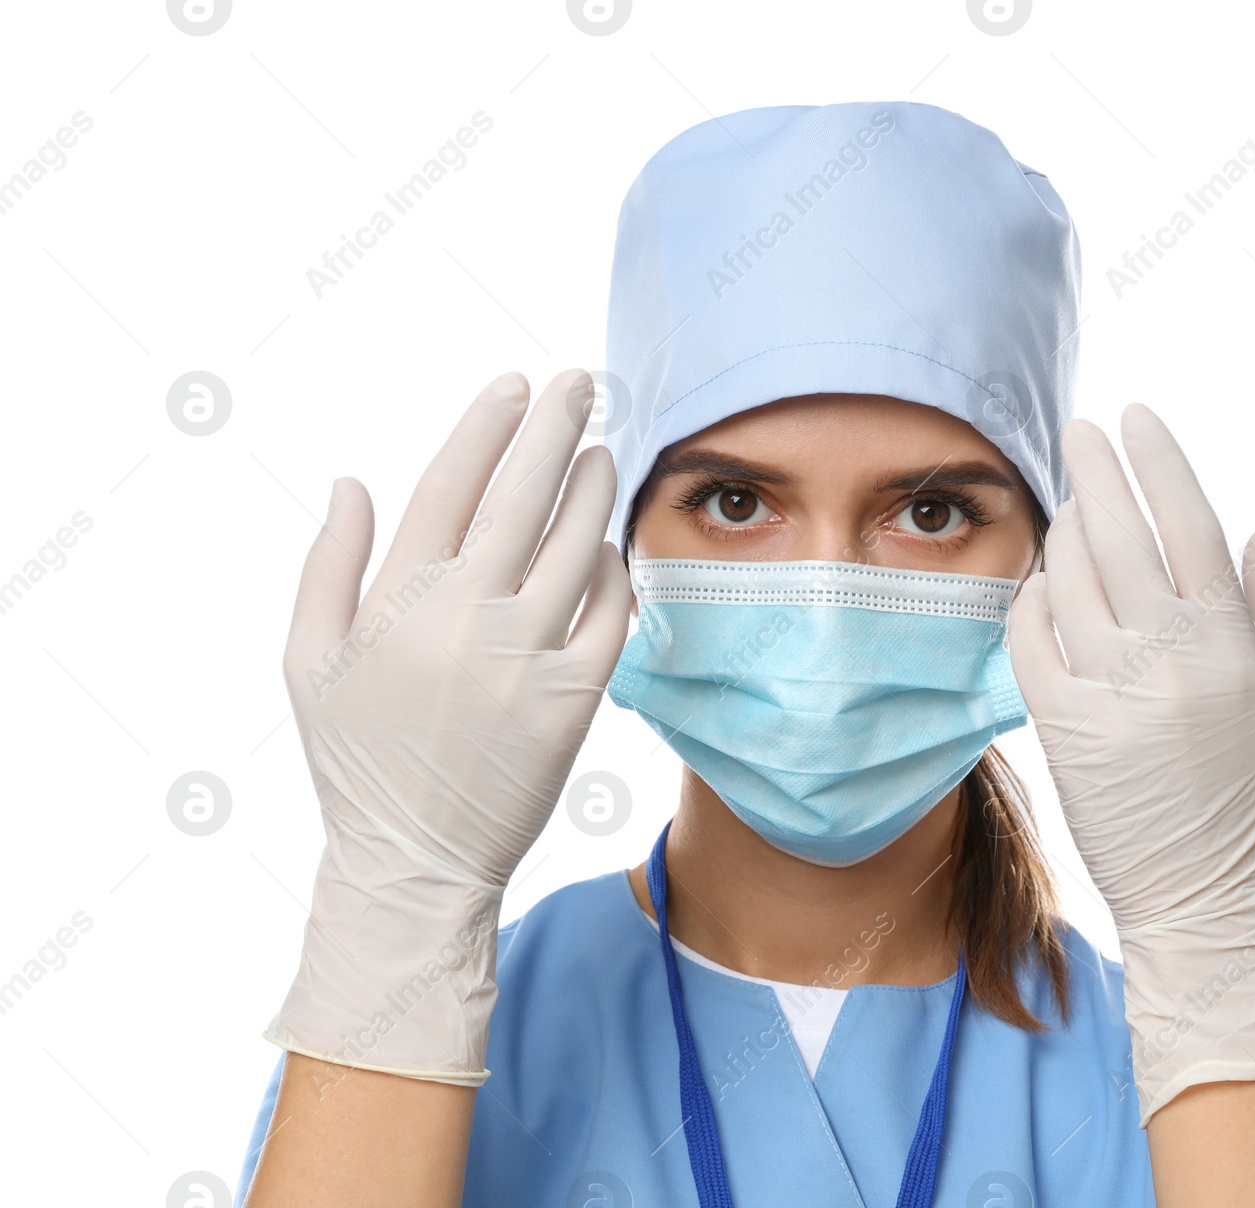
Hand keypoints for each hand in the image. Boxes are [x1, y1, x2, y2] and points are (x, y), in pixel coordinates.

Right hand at [265, 369, 631, 1083]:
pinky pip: (609, 612)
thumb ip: (329, 566)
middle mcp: (467, 619)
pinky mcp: (575, 699)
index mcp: (399, 602)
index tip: (510, 385)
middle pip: (521, 496)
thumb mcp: (308, 662)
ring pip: (574, 545)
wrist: (414, 863)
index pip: (448, 485)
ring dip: (592, 486)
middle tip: (579, 380)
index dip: (485, 427)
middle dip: (553, 426)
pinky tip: (608, 542)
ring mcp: (527, 657)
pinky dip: (612, 569)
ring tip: (601, 447)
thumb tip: (351, 480)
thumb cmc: (355, 761)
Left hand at [1007, 404, 1254, 1125]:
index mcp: (1233, 648)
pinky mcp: (1059, 728)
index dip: (1160, 462)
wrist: (1203, 904)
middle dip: (1097, 468)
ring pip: (1069, 579)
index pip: (1190, 525)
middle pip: (1119, 535)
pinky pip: (1028, 639)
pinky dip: (1029, 599)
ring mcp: (1106, 693)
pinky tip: (1041, 583)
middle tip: (1081, 428)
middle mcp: (1165, 660)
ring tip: (1074, 508)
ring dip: (1066, 531)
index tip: (1138, 417)